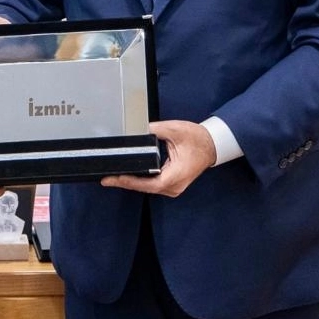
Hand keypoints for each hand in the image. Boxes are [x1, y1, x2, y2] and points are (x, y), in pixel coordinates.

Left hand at [100, 120, 215, 197]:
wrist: (211, 145)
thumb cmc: (198, 140)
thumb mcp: (175, 130)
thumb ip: (154, 130)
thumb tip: (136, 131)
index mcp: (176, 175)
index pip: (149, 184)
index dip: (131, 182)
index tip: (116, 178)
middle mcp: (174, 186)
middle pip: (145, 188)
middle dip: (126, 183)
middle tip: (107, 178)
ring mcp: (173, 187)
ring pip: (148, 188)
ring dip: (132, 183)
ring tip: (114, 177)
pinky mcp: (171, 184)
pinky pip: (152, 185)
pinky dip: (140, 181)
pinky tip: (129, 176)